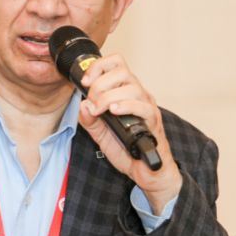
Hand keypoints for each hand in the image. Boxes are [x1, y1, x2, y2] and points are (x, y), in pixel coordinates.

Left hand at [78, 53, 181, 213]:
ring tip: (100, 110)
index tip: (85, 81)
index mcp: (125, 92)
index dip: (98, 67)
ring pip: (131, 86)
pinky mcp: (153, 120)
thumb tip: (82, 105)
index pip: (116, 63)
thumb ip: (89, 120)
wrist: (147, 172)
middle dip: (99, 84)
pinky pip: (142, 106)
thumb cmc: (127, 149)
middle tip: (92, 102)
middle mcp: (138, 94)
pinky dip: (126, 106)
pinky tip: (114, 111)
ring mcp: (147, 106)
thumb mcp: (100, 134)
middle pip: (121, 71)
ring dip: (108, 96)